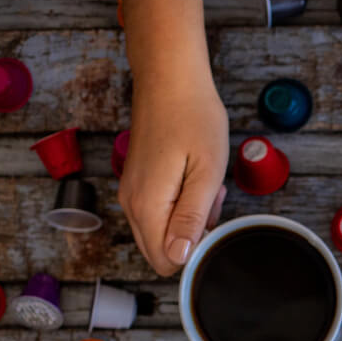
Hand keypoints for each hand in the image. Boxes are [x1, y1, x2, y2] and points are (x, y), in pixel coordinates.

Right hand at [118, 72, 228, 275]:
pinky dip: (180, 203)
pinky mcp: (137, 183)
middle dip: (192, 235)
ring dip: (189, 218)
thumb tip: (179, 257)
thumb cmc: (193, 118)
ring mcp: (131, 193)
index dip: (195, 251)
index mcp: (147, 207)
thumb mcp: (205, 173)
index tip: (210, 219)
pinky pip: (159, 212)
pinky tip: (193, 178)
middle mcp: (131, 205)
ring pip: (163, 231)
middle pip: (162, 251)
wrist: (170, 79)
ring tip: (203, 183)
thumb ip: (190, 219)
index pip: (167, 262)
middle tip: (209, 199)